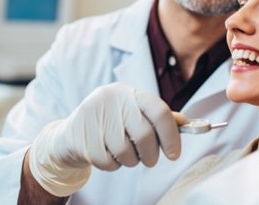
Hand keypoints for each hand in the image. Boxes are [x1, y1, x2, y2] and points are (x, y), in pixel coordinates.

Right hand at [28, 82, 181, 196]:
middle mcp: (112, 98)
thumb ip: (159, 117)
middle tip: (150, 160)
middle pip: (145, 135)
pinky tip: (108, 155)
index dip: (171, 135)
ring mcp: (95, 115)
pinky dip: (113, 165)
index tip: (174, 154)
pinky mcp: (82, 135)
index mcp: (130, 92)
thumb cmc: (113, 122)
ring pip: (126, 152)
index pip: (159, 111)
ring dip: (131, 161)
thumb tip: (186, 123)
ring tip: (125, 154)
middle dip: (151, 154)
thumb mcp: (134, 113)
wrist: (72, 132)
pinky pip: (109, 162)